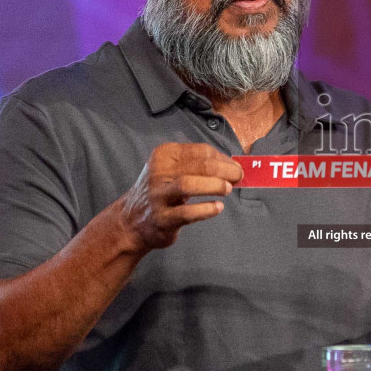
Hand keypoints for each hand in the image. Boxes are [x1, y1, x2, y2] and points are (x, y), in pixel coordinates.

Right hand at [118, 142, 241, 249]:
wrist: (133, 220)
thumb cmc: (162, 191)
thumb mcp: (173, 170)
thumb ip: (199, 166)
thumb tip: (233, 166)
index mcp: (164, 155)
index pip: (201, 151)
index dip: (223, 159)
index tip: (235, 167)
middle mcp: (159, 172)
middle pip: (200, 166)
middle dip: (225, 171)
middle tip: (238, 178)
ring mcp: (158, 196)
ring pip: (189, 184)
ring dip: (214, 186)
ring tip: (227, 189)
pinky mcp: (161, 218)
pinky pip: (187, 212)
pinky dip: (206, 209)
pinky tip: (217, 207)